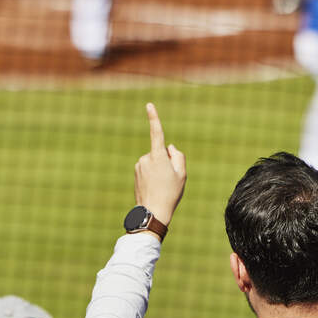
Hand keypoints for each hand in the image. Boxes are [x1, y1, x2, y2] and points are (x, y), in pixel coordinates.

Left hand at [133, 103, 186, 226]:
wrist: (152, 212)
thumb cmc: (170, 193)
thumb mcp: (182, 174)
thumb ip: (178, 156)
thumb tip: (170, 147)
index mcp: (158, 156)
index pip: (157, 133)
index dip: (154, 118)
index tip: (149, 105)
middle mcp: (146, 158)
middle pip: (161, 152)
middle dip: (166, 161)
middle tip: (170, 180)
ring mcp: (139, 165)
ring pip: (154, 161)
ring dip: (159, 169)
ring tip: (162, 186)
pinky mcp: (135, 172)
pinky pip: (148, 168)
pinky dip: (153, 175)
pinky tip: (155, 187)